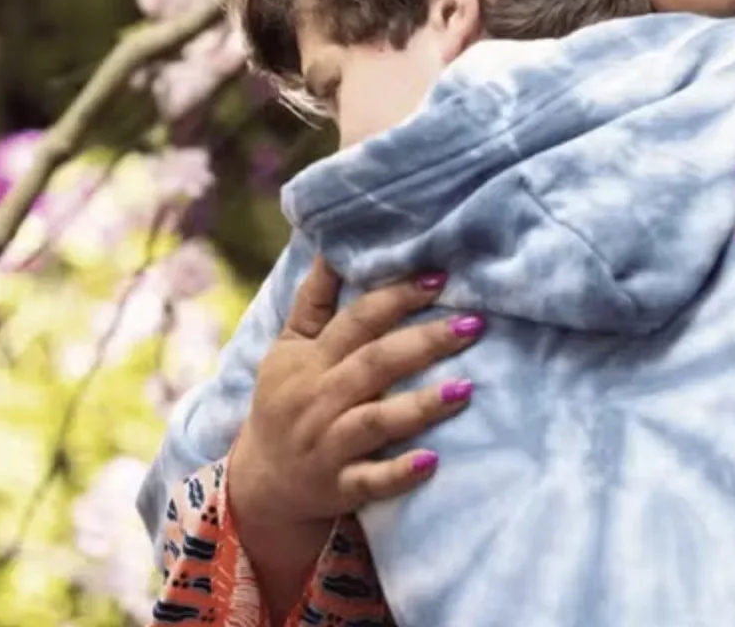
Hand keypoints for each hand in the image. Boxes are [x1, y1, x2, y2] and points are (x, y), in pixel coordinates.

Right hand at [228, 256, 483, 555]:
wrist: (261, 481)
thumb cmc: (287, 400)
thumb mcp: (289, 347)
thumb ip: (314, 300)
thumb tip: (332, 246)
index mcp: (311, 360)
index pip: (357, 321)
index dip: (397, 297)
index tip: (440, 278)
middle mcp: (318, 399)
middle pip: (375, 364)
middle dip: (424, 342)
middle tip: (473, 324)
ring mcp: (328, 445)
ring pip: (375, 422)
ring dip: (420, 405)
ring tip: (466, 388)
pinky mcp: (338, 487)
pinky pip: (370, 481)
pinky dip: (399, 472)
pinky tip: (433, 461)